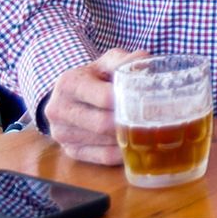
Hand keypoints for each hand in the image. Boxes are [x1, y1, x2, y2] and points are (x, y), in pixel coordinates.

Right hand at [46, 48, 144, 164]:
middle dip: (131, 121)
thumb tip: (146, 62)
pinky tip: (139, 146)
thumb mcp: (109, 61)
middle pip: (103, 123)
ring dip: (129, 138)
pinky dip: (123, 153)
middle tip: (158, 119)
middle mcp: (59, 110)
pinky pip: (102, 157)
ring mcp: (61, 133)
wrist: (72, 95)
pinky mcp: (70, 150)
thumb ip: (126, 60)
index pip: (104, 97)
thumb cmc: (97, 76)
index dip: (129, 100)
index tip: (152, 101)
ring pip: (104, 142)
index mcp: (69, 84)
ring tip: (153, 131)